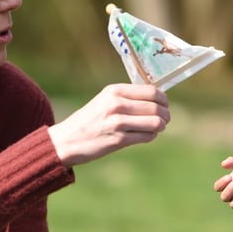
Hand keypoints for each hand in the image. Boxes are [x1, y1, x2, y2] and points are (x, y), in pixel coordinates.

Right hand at [48, 84, 169, 166]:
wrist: (67, 140)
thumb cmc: (89, 120)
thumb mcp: (105, 100)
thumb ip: (128, 97)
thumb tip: (157, 99)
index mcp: (114, 90)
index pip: (152, 91)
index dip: (164, 99)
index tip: (165, 105)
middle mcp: (117, 104)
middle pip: (156, 107)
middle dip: (165, 114)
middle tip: (165, 119)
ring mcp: (118, 122)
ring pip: (155, 123)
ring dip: (160, 126)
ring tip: (157, 128)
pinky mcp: (119, 140)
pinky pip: (147, 136)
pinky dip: (151, 136)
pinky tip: (145, 135)